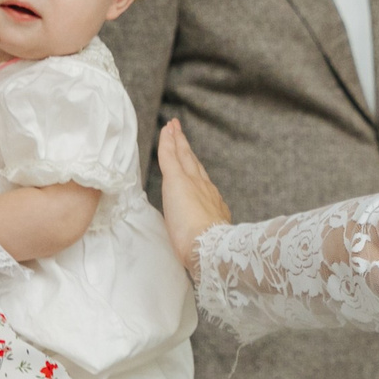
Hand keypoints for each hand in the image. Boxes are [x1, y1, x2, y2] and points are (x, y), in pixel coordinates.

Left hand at [156, 121, 232, 273]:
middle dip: (186, 148)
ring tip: (173, 128)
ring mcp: (192, 183)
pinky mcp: (177, 181)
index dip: (193, 169)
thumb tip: (198, 237)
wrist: (211, 247)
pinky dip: (168, 142)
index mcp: (211, 204)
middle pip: (193, 163)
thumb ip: (204, 232)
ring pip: (182, 156)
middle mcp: (205, 189)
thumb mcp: (208, 238)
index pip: (199, 182)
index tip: (189, 159)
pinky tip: (166, 130)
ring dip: (177, 141)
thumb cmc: (208, 250)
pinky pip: (170, 156)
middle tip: (180, 132)